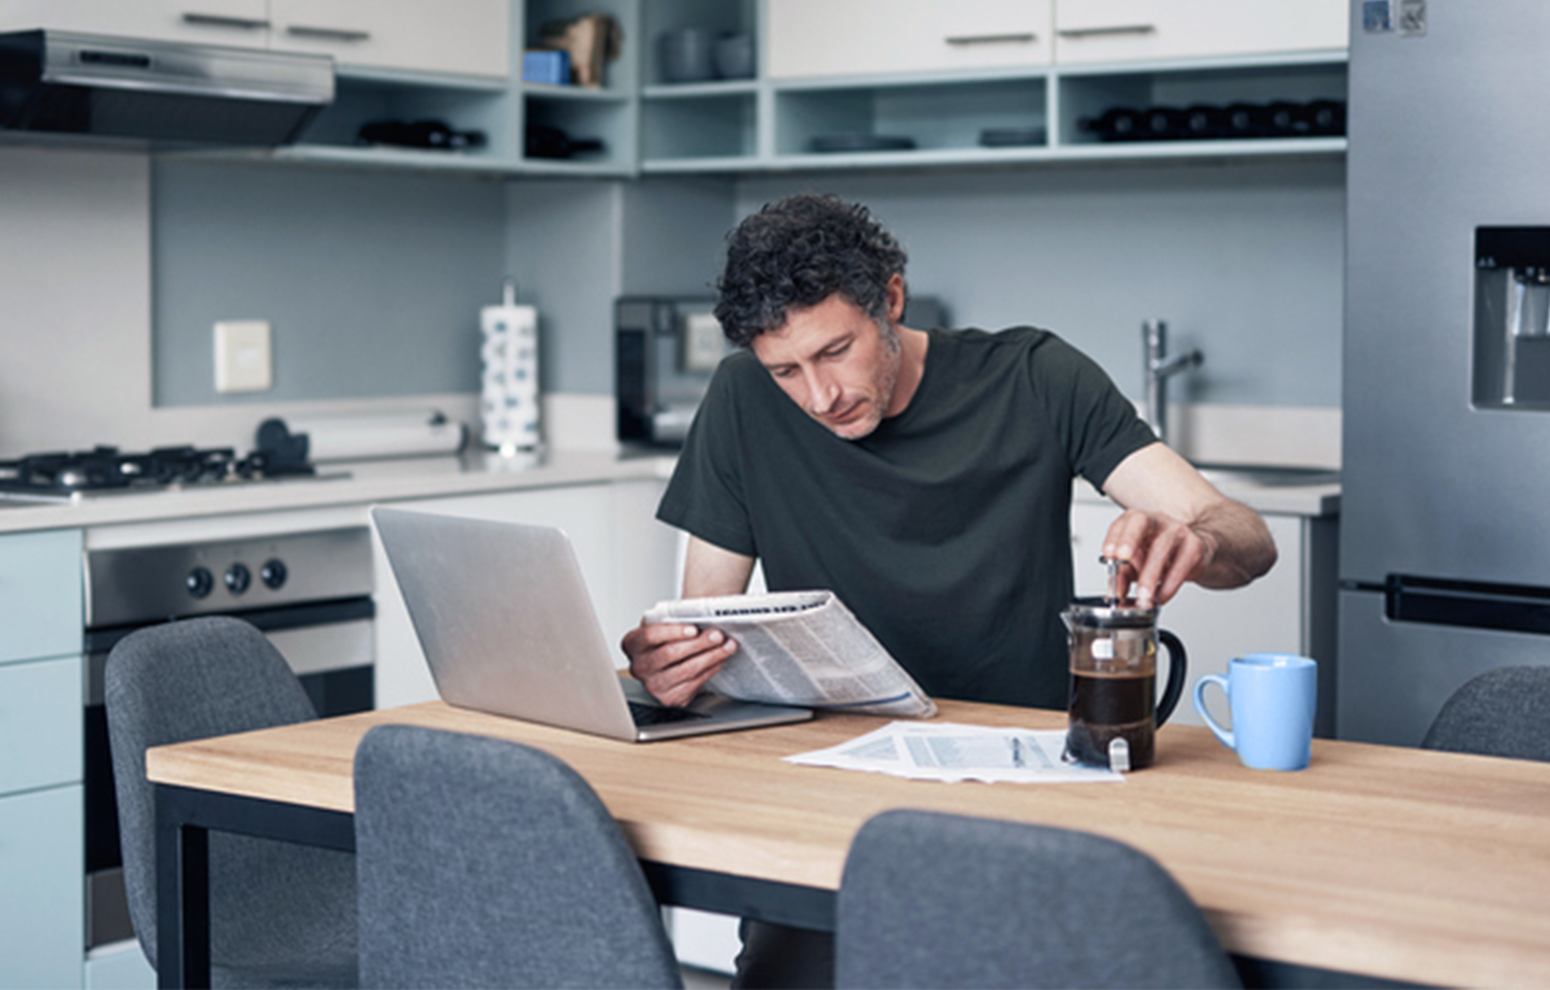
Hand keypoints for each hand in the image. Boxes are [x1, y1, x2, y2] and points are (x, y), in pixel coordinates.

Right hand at [621, 619, 737, 706]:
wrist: (667, 659)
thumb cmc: (665, 639)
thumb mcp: (663, 624)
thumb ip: (674, 618)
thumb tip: (700, 613)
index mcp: (632, 643)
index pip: (650, 636)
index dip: (673, 632)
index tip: (694, 628)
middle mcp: (639, 666)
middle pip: (670, 654)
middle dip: (698, 644)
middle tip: (717, 635)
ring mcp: (653, 685)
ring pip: (686, 670)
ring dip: (711, 656)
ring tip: (726, 646)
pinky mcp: (669, 698)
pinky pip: (694, 683)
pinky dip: (711, 669)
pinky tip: (719, 659)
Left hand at [1101, 508, 1213, 606]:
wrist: (1194, 556)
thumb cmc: (1158, 556)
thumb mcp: (1134, 565)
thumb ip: (1121, 576)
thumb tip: (1115, 594)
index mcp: (1136, 521)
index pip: (1122, 523)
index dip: (1113, 538)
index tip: (1108, 555)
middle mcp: (1156, 521)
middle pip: (1140, 522)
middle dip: (1128, 540)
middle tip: (1121, 559)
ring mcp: (1176, 531)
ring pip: (1161, 548)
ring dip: (1149, 575)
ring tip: (1143, 596)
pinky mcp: (1194, 546)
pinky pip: (1180, 566)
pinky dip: (1168, 586)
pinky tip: (1160, 597)